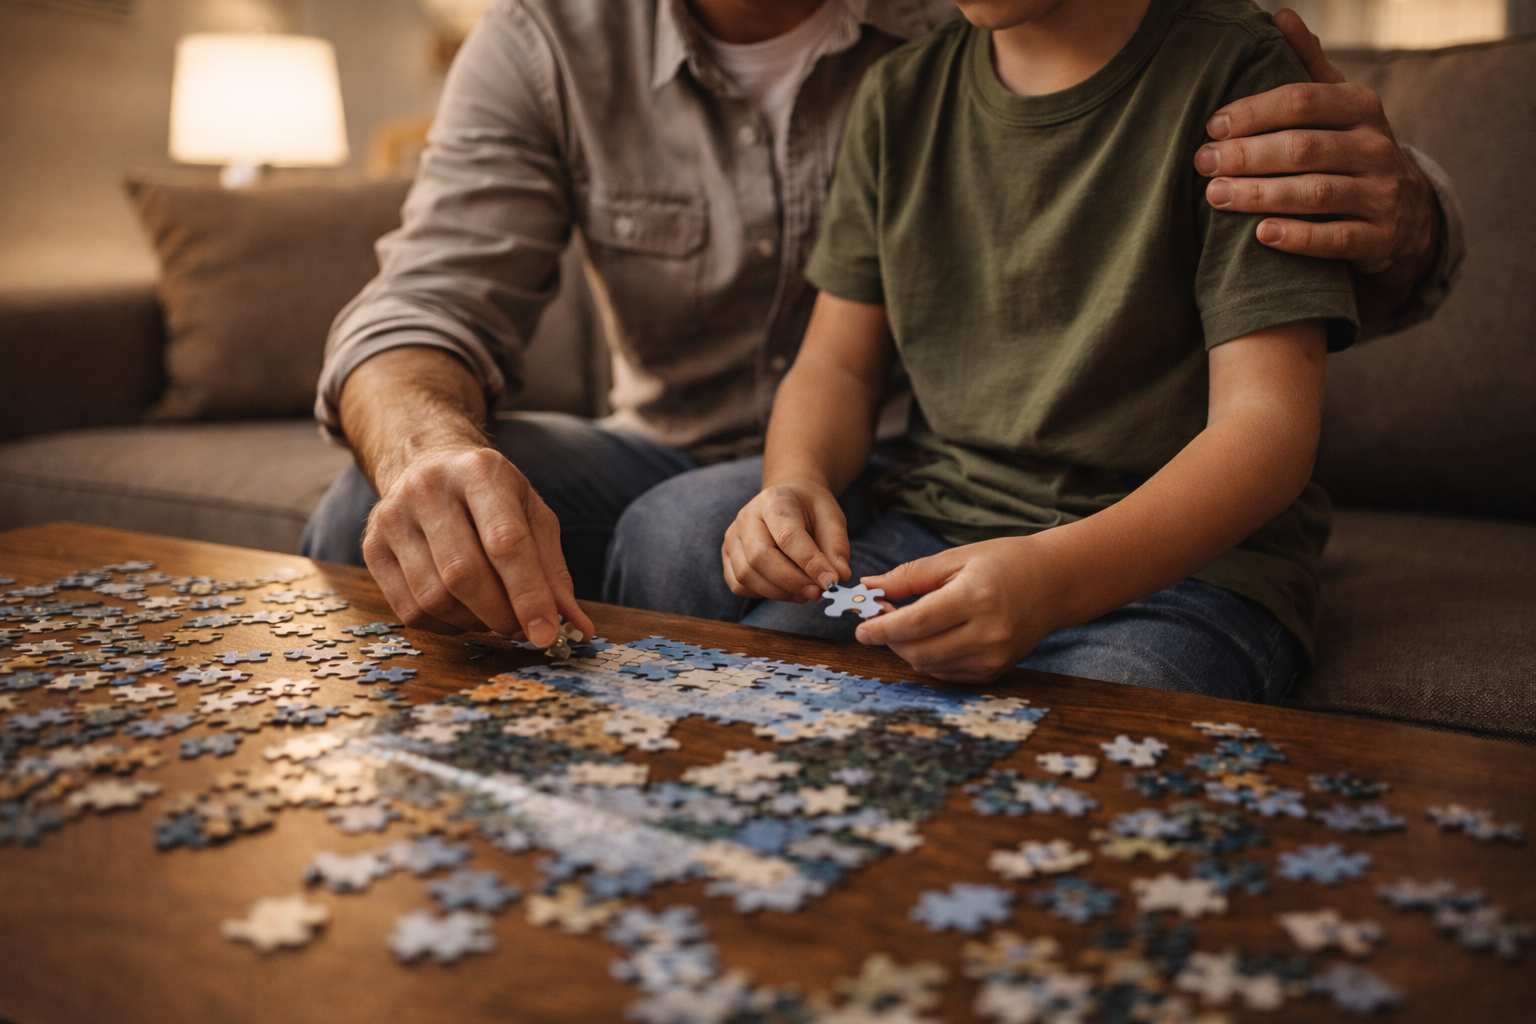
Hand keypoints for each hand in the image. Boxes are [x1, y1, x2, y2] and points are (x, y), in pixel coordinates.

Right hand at [361, 443, 592, 645]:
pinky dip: (445, 624)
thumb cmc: (491, 496)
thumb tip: (578, 626)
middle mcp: (429, 489)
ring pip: (434, 598)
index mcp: (480, 472)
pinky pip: (410, 610)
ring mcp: (393, 517)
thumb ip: (553, 570)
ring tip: (492, 611)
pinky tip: (461, 609)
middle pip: (464, 574)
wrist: (426, 463)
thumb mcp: (532, 515)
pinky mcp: (371, 547)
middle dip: (501, 614)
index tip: (547, 633)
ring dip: (473, 622)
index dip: (528, 595)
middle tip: (521, 627)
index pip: (505, 543)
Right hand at [721, 480, 850, 601]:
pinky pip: (739, 585)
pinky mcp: (728, 557)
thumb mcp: (832, 518)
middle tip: (818, 593)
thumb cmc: (810, 509)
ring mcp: (733, 537)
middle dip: (792, 582)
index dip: (809, 562)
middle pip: (760, 557)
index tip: (831, 582)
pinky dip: (764, 594)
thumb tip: (839, 577)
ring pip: (747, 575)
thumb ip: (837, 547)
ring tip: (806, 592)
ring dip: (780, 592)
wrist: (787, 500)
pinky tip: (787, 590)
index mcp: (774, 500)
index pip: (788, 536)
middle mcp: (746, 517)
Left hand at [855, 537, 1061, 683]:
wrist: (1054, 582)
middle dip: (891, 639)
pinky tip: (929, 638)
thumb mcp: (957, 558)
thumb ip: (910, 576)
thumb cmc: (1004, 562)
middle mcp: (986, 634)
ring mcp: (993, 657)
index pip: (915, 623)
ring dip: (907, 650)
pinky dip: (929, 659)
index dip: (881, 628)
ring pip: (929, 666)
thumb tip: (869, 586)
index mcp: (974, 598)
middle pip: (918, 651)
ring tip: (904, 626)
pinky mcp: (995, 671)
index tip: (860, 628)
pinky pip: (947, 673)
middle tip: (879, 621)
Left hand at [1196, 8, 1436, 278]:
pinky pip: (1336, 240)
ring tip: (1215, 196)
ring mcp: (1382, 194)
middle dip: (1248, 156)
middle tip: (1203, 163)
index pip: (1302, 101)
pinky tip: (1261, 234)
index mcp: (1361, 107)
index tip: (1211, 126)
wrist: (1405, 211)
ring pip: (1316, 194)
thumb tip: (1279, 15)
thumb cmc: (1350, 148)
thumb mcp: (1338, 105)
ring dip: (1260, 195)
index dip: (1253, 112)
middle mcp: (1377, 147)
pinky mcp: (1380, 238)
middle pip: (1304, 148)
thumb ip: (1309, 65)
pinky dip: (1297, 237)